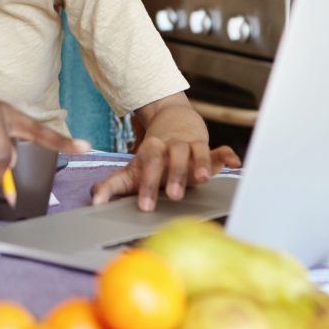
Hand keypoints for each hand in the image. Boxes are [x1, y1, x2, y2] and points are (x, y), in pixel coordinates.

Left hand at [91, 142, 241, 209]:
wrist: (172, 121)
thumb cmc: (152, 157)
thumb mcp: (131, 171)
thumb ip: (112, 186)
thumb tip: (94, 201)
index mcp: (151, 152)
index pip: (147, 165)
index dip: (146, 185)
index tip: (145, 206)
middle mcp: (170, 147)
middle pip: (172, 156)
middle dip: (173, 174)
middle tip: (173, 195)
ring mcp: (190, 145)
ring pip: (195, 151)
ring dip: (199, 163)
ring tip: (202, 179)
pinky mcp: (207, 147)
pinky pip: (219, 149)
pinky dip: (226, 155)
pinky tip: (234, 163)